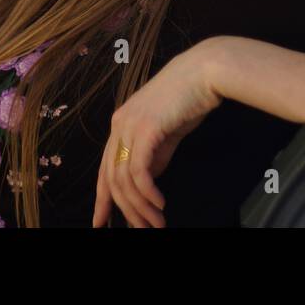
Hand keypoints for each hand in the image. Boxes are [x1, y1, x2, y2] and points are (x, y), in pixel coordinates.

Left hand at [92, 41, 223, 227]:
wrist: (203, 73)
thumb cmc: (187, 100)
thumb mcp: (165, 133)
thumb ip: (153, 155)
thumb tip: (145, 183)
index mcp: (120, 125)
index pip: (104, 168)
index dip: (102, 199)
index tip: (101, 223)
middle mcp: (119, 125)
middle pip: (111, 179)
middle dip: (125, 211)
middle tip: (142, 231)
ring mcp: (130, 125)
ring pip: (124, 179)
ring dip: (141, 207)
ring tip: (157, 224)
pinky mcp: (145, 129)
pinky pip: (139, 171)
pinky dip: (148, 192)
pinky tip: (160, 204)